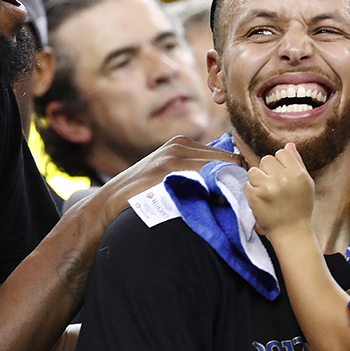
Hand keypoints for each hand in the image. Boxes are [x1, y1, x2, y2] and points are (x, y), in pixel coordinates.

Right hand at [91, 136, 244, 226]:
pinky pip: (206, 176)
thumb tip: (230, 182)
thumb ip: (195, 173)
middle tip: (240, 203)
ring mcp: (173, 155)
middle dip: (237, 179)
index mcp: (183, 144)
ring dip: (229, 186)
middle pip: (229, 159)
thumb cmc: (143, 196)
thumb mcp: (169, 177)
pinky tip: (214, 206)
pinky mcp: (168, 169)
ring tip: (230, 207)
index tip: (241, 193)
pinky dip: (216, 190)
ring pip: (221, 167)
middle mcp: (180, 144)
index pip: (227, 154)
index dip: (238, 173)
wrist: (108, 204)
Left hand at [244, 143, 313, 237]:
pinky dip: (252, 192)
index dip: (279, 163)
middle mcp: (283, 178)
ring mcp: (268, 187)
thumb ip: (297, 163)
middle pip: (266, 159)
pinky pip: (247, 184)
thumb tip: (289, 145)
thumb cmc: (300, 208)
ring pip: (253, 170)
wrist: (291, 232)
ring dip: (257, 180)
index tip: (281, 175)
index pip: (281, 153)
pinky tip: (261, 200)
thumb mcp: (306, 184)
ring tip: (266, 192)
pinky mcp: (255, 197)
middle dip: (267, 170)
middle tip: (273, 185)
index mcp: (298, 174)